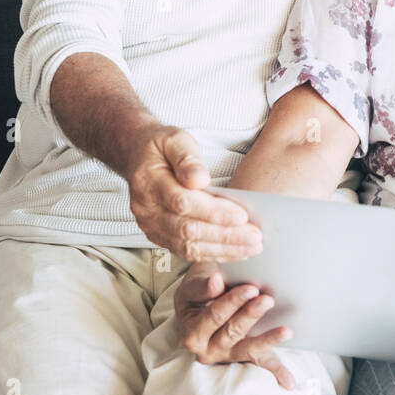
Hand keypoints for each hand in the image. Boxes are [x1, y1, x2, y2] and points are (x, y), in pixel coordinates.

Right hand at [124, 124, 261, 260]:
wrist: (138, 156)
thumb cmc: (162, 146)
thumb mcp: (175, 139)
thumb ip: (188, 158)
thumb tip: (200, 179)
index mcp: (149, 182)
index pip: (184, 203)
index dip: (214, 212)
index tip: (242, 216)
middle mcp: (146, 209)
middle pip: (187, 230)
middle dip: (225, 236)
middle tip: (255, 237)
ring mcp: (150, 226)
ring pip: (187, 246)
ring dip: (222, 249)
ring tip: (252, 247)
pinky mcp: (159, 236)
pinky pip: (186, 251)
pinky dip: (212, 254)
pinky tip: (235, 252)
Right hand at [175, 261, 296, 387]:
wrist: (196, 305)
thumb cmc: (196, 294)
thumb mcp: (191, 287)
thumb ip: (202, 287)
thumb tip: (216, 281)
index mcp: (192, 333)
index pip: (214, 316)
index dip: (233, 302)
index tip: (251, 289)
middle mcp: (208, 349)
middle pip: (232, 332)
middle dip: (251, 315)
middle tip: (267, 300)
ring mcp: (227, 355)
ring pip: (247, 349)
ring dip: (267, 340)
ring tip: (286, 331)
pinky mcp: (243, 357)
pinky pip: (259, 363)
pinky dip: (275, 371)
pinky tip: (289, 382)